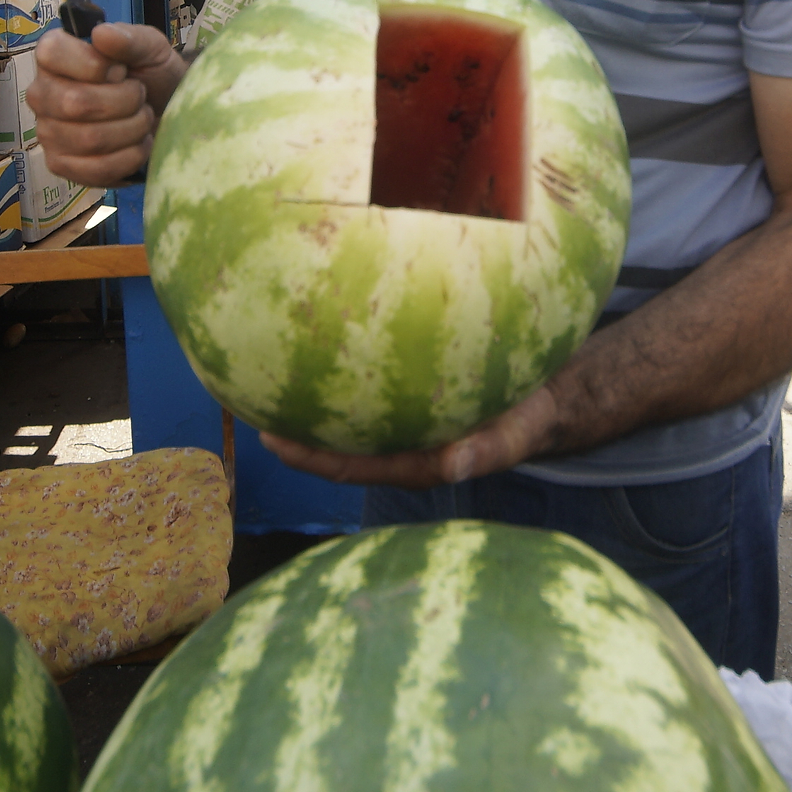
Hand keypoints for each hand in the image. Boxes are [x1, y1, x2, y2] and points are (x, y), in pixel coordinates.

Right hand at [26, 23, 186, 184]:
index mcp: (53, 55)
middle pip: (75, 103)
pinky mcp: (61, 165)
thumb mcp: (149, 47)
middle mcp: (41, 93)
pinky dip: (129, 157)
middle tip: (139, 95)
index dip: (95, 64)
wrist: (166, 111)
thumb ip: (129, 38)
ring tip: (141, 118)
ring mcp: (47, 132)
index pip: (52, 53)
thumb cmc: (150, 74)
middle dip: (125, 101)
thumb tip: (101, 34)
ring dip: (131, 129)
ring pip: (90, 139)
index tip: (121, 70)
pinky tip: (138, 144)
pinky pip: (96, 169)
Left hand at [258, 383, 566, 490]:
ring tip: (262, 365)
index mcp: (415, 462)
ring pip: (345, 411)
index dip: (311, 457)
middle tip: (246, 402)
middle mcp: (399, 442)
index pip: (351, 464)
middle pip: (334, 441)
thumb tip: (453, 466)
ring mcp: (401, 418)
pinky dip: (341, 361)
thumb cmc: (526, 416)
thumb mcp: (513, 434)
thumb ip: (486, 449)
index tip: (273, 440)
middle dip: (292, 429)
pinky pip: (366, 377)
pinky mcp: (408, 390)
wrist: (546, 393)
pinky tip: (318, 325)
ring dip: (308, 394)